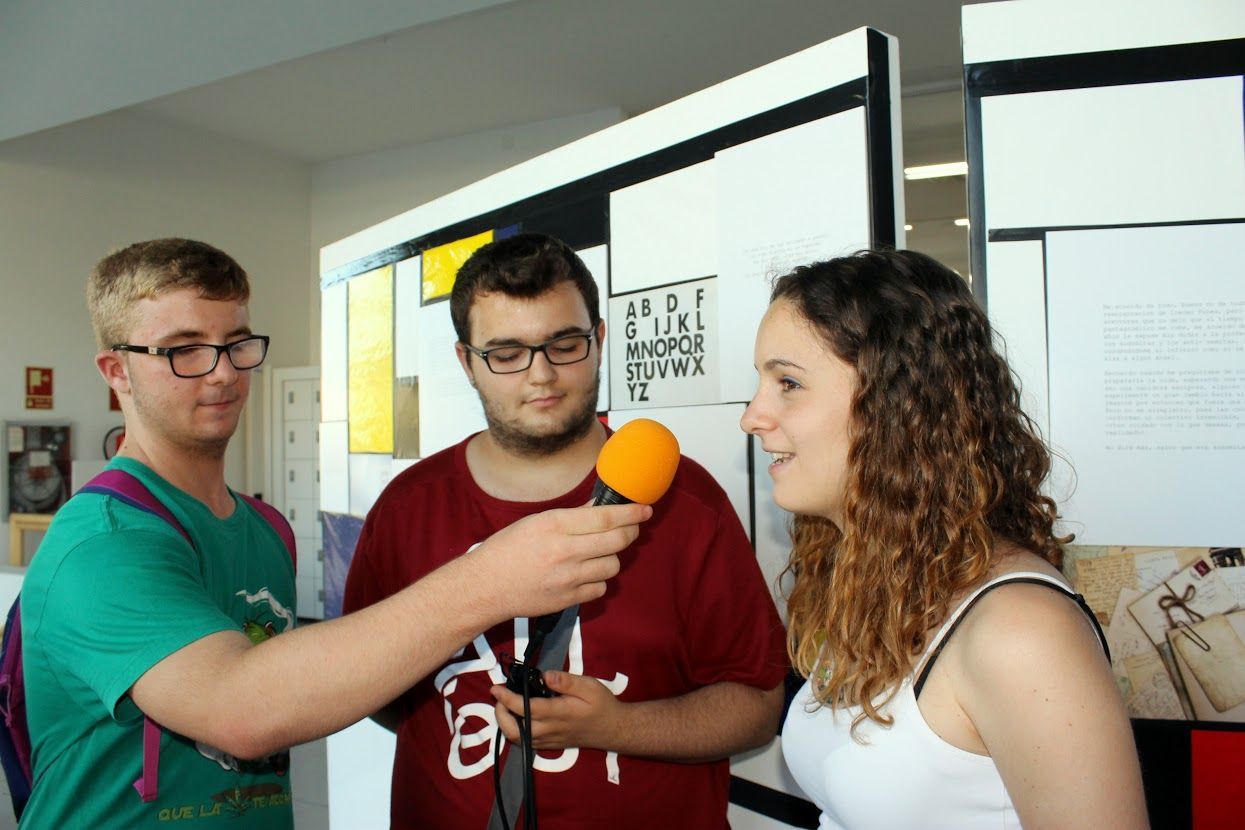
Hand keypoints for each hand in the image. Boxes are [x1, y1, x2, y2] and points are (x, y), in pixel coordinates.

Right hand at [474, 503, 650, 619]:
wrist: (485, 587)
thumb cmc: (507, 550)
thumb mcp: (536, 522)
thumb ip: (571, 517)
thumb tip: (600, 508)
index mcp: (555, 525)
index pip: (605, 517)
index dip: (631, 512)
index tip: (644, 509)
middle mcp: (565, 550)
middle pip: (617, 540)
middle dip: (630, 532)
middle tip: (631, 527)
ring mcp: (568, 578)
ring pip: (612, 565)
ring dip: (612, 557)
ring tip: (600, 552)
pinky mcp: (568, 599)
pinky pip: (600, 588)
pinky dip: (598, 580)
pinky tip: (586, 573)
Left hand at [491, 671, 622, 750]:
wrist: (613, 729)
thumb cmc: (601, 704)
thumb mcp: (589, 686)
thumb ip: (566, 681)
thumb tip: (545, 675)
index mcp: (558, 713)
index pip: (525, 708)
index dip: (506, 699)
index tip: (495, 688)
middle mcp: (550, 730)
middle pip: (514, 730)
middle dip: (500, 714)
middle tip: (499, 697)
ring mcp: (549, 740)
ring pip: (517, 739)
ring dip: (505, 723)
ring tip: (505, 705)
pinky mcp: (550, 745)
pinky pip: (526, 742)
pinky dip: (515, 730)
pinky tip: (518, 716)